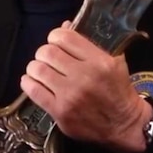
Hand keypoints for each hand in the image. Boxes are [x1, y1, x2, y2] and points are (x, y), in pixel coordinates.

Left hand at [20, 21, 152, 152]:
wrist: (124, 125)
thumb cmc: (118, 92)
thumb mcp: (114, 62)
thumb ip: (89, 44)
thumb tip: (64, 26)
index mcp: (99, 61)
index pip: (63, 37)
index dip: (55, 37)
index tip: (57, 43)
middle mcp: (84, 76)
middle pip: (47, 51)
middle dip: (45, 53)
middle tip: (49, 59)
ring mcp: (70, 95)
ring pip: (37, 69)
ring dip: (36, 67)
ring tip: (42, 71)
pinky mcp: (59, 112)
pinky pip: (33, 90)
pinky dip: (28, 83)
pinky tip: (34, 82)